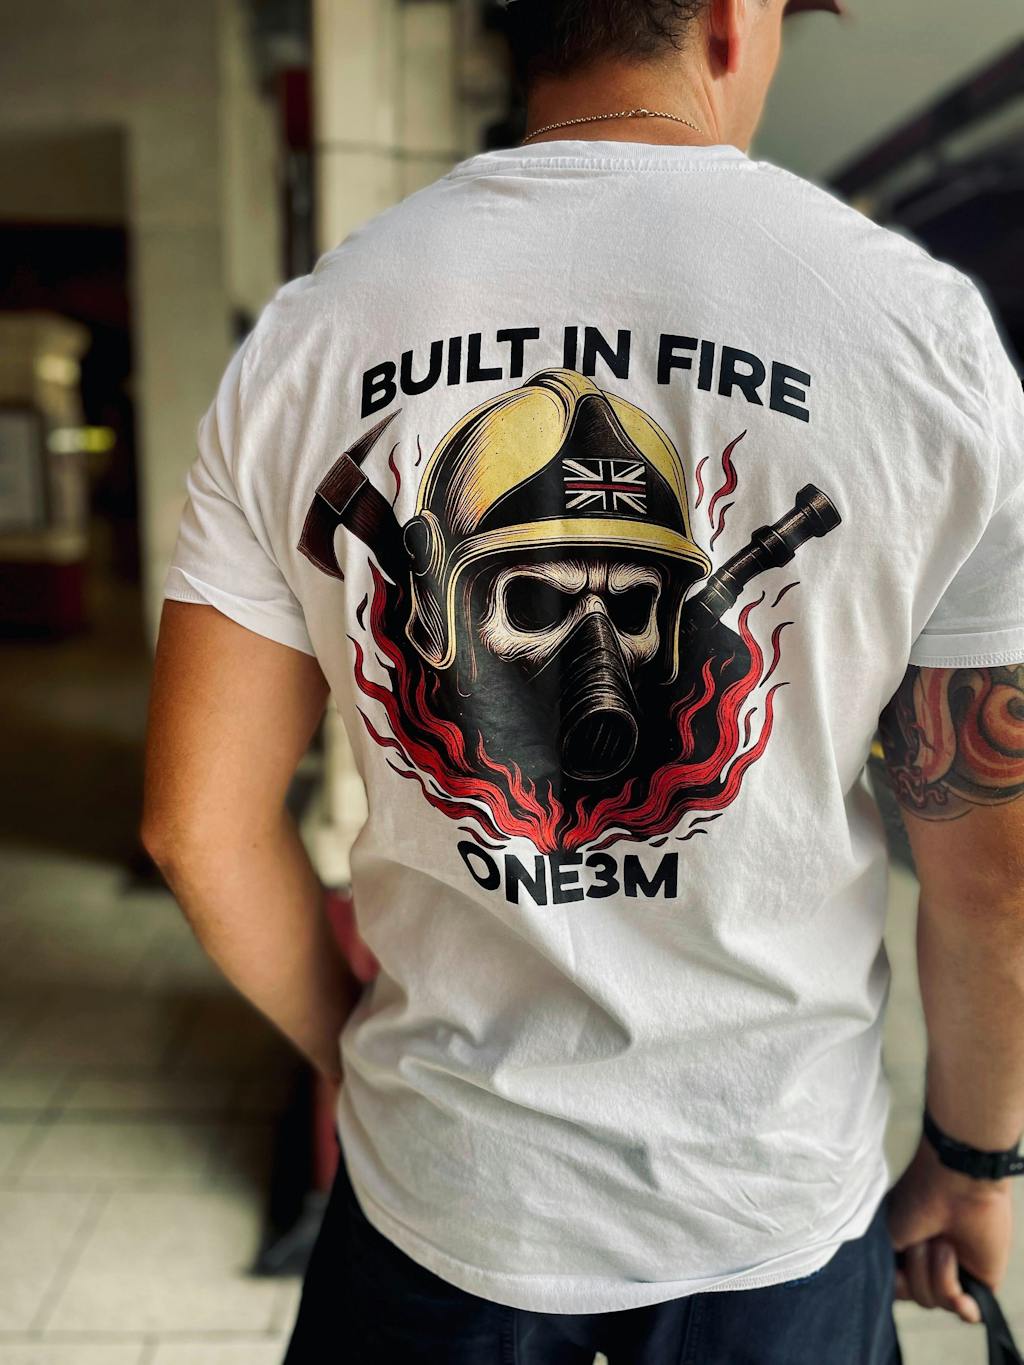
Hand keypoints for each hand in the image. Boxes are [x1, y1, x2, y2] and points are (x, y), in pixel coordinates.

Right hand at [886, 1133, 1013, 1324]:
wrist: (957, 1183)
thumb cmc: (918, 1197)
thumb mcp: (888, 1234)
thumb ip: (891, 1270)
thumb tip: (899, 1293)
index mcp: (907, 1246)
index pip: (897, 1284)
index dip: (896, 1281)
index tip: (897, 1263)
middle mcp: (931, 1260)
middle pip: (914, 1296)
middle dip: (916, 1271)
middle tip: (923, 1239)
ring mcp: (957, 1271)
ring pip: (936, 1302)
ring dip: (936, 1273)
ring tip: (944, 1243)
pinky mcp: (982, 1280)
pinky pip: (966, 1312)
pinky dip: (961, 1306)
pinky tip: (961, 1296)